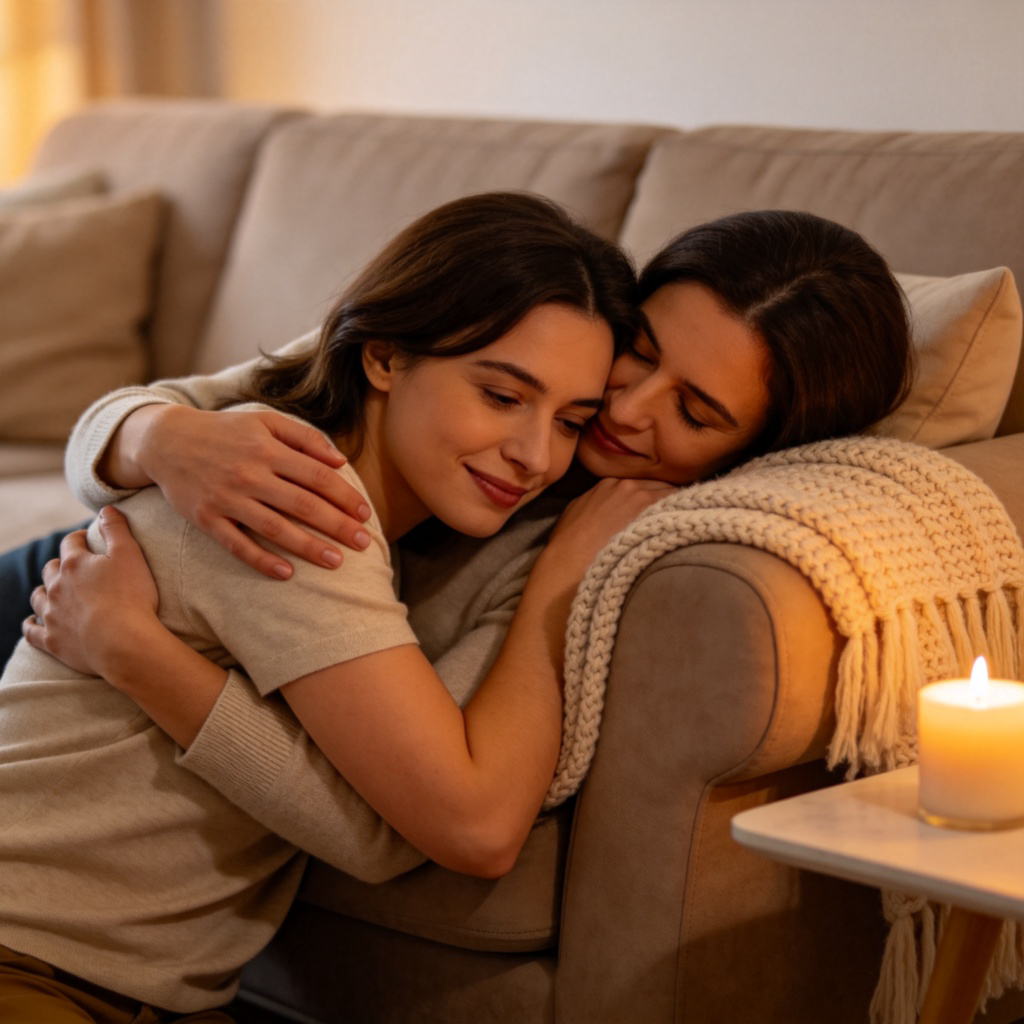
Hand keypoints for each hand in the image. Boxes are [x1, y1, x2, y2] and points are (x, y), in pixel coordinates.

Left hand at [24, 507, 161, 677]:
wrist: (123, 643)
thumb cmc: (131, 596)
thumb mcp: (130, 554)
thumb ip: (116, 529)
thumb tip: (106, 509)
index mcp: (75, 564)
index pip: (71, 543)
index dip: (79, 539)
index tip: (86, 540)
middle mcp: (57, 586)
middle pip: (51, 569)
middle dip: (60, 565)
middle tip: (73, 568)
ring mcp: (52, 614)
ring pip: (38, 597)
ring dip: (44, 591)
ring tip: (53, 592)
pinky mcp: (52, 640)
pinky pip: (31, 631)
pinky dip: (30, 624)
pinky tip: (32, 622)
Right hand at [118, 404, 373, 578]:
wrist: (166, 440)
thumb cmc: (225, 431)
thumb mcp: (265, 421)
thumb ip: (305, 438)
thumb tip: (341, 460)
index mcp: (268, 449)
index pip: (317, 476)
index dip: (345, 496)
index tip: (365, 514)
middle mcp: (250, 474)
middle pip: (303, 505)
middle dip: (338, 526)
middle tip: (364, 543)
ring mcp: (227, 498)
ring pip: (276, 528)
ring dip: (309, 547)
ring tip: (337, 562)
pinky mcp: (207, 519)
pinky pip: (237, 544)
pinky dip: (262, 560)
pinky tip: (287, 573)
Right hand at [544, 477, 673, 580]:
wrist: (569, 561)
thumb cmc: (567, 542)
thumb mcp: (577, 511)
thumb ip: (597, 501)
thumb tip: (609, 506)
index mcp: (610, 483)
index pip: (641, 485)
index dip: (650, 498)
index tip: (655, 510)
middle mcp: (628, 485)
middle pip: (659, 487)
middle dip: (664, 501)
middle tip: (671, 519)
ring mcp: (642, 498)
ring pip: (671, 496)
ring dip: (675, 509)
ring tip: (680, 525)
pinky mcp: (655, 515)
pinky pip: (678, 509)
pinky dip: (681, 517)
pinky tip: (684, 529)